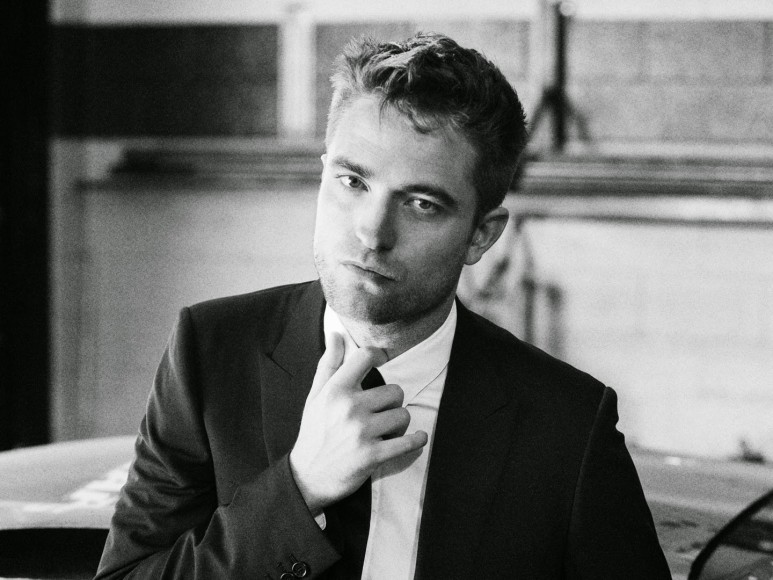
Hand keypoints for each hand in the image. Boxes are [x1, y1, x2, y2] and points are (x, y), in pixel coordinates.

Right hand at [289, 333, 428, 514]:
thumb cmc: (314, 432)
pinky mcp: (373, 455)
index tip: (382, 362)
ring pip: (403, 415)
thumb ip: (328, 364)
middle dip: (392, 402)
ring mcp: (362, 432)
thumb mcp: (316, 396)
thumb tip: (336, 334)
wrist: (307, 477)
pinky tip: (417, 438)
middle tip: (382, 412)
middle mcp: (350, 407)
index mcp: (336, 390)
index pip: (365, 356)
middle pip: (395, 391)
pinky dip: (417, 440)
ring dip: (400, 424)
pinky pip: (408, 442)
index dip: (379, 355)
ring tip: (387, 430)